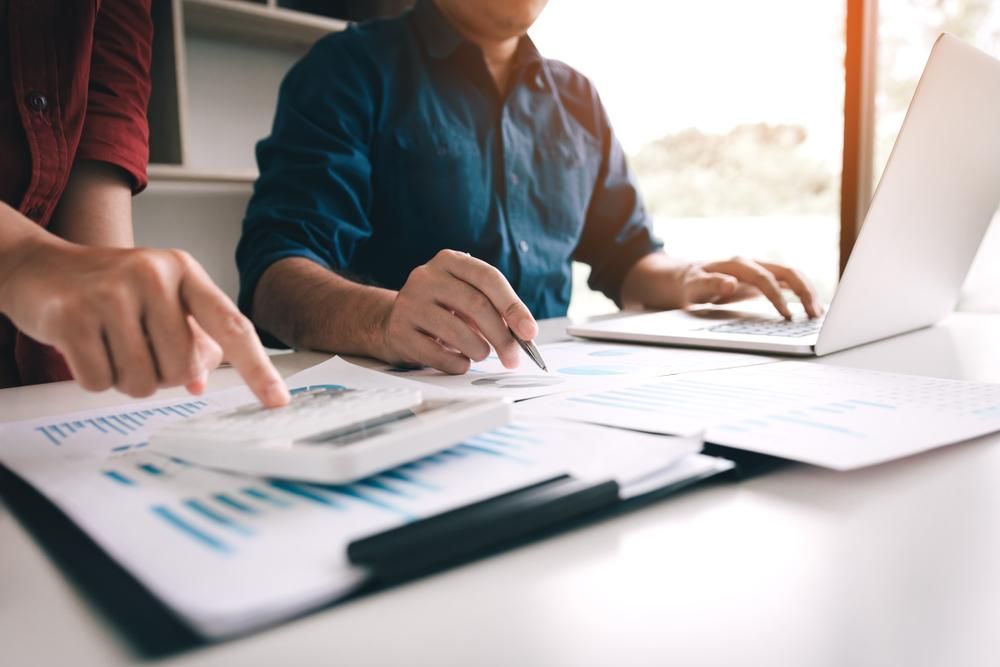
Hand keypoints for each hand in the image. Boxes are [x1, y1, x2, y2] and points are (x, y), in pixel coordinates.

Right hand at [0, 237, 289, 405]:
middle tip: (136, 346)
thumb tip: (203, 381)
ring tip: (110, 344)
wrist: (39, 266)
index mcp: (185, 271)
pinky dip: (94, 377)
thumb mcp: (161, 300)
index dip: (258, 369)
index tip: (279, 400)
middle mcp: (153, 275)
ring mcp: (111, 293)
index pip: (233, 326)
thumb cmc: (110, 289)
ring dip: (126, 378)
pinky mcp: (73, 315)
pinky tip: (85, 347)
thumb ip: (192, 338)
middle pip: (182, 369)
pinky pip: (100, 381)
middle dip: (160, 375)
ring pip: (142, 382)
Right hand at [376, 249, 536, 373]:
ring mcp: (409, 303)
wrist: (392, 322)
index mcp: (449, 261)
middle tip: (514, 357)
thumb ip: (494, 309)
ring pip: (457, 332)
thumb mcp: (465, 297)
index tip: (530, 332)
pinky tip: (460, 362)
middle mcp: (426, 277)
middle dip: (502, 337)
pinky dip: (457, 364)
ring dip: (479, 350)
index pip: (488, 278)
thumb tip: (524, 335)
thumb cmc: (440, 310)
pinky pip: (437, 354)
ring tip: (482, 354)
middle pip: (476, 305)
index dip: (513, 306)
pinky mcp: (399, 331)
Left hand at [680, 257, 823, 319]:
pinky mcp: (763, 279)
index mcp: (737, 264)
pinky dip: (802, 293)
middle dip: (804, 291)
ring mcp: (760, 270)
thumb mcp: (693, 285)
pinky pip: (788, 283)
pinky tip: (811, 309)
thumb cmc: (689, 283)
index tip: (787, 317)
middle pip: (787, 272)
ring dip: (807, 292)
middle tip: (815, 314)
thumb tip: (730, 283)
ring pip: (792, 276)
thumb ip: (710, 284)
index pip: (764, 278)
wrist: (687, 277)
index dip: (777, 297)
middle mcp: (752, 264)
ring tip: (818, 314)